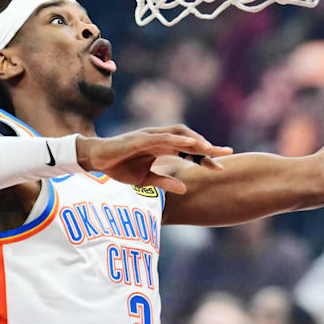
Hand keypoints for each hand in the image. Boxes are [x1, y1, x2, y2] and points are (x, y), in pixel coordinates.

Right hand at [76, 125, 231, 193]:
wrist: (96, 159)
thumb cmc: (119, 166)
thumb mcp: (146, 179)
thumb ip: (165, 181)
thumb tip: (184, 190)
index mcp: (162, 147)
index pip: (188, 150)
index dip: (205, 158)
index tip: (220, 168)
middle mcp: (159, 138)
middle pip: (189, 139)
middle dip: (208, 146)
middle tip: (227, 153)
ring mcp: (150, 136)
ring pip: (179, 134)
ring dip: (196, 140)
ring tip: (211, 148)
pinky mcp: (139, 138)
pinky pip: (161, 137)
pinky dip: (176, 139)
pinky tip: (189, 143)